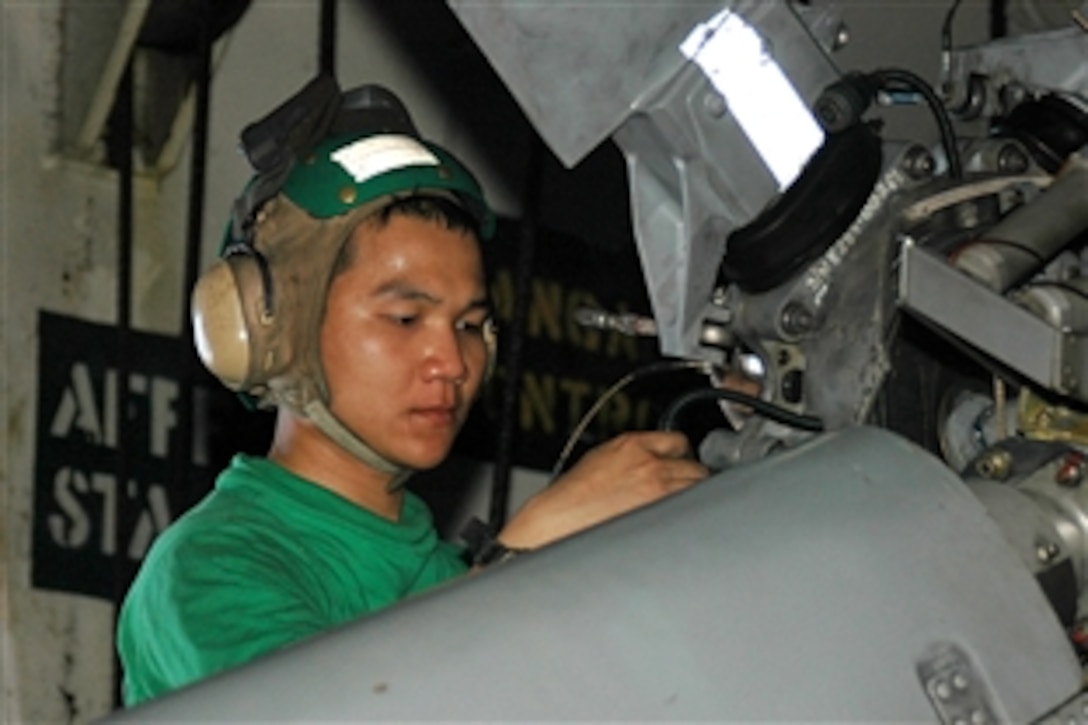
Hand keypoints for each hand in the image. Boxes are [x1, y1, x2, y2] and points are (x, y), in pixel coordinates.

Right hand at [497, 430, 708, 550]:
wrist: (557, 521)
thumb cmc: (572, 497)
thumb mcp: (601, 459)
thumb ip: (633, 455)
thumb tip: (656, 459)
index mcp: (632, 445)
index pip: (678, 441)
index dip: (680, 455)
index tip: (680, 465)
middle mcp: (649, 465)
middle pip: (695, 466)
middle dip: (690, 477)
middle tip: (680, 490)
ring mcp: (657, 491)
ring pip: (698, 488)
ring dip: (692, 497)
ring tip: (676, 508)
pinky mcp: (660, 516)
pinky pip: (689, 512)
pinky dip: (686, 516)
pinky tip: (674, 521)